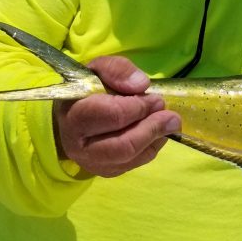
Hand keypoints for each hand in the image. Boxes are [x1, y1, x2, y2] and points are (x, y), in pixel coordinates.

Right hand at [53, 55, 180, 177]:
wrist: (70, 114)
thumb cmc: (86, 89)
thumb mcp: (97, 69)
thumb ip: (117, 70)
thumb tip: (142, 85)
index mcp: (74, 116)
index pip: (112, 116)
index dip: (139, 108)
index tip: (156, 99)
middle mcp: (79, 146)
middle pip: (123, 144)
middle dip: (152, 128)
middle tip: (171, 116)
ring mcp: (92, 162)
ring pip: (130, 157)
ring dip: (155, 139)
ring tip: (170, 122)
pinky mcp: (105, 171)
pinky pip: (134, 164)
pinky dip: (151, 148)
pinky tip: (159, 133)